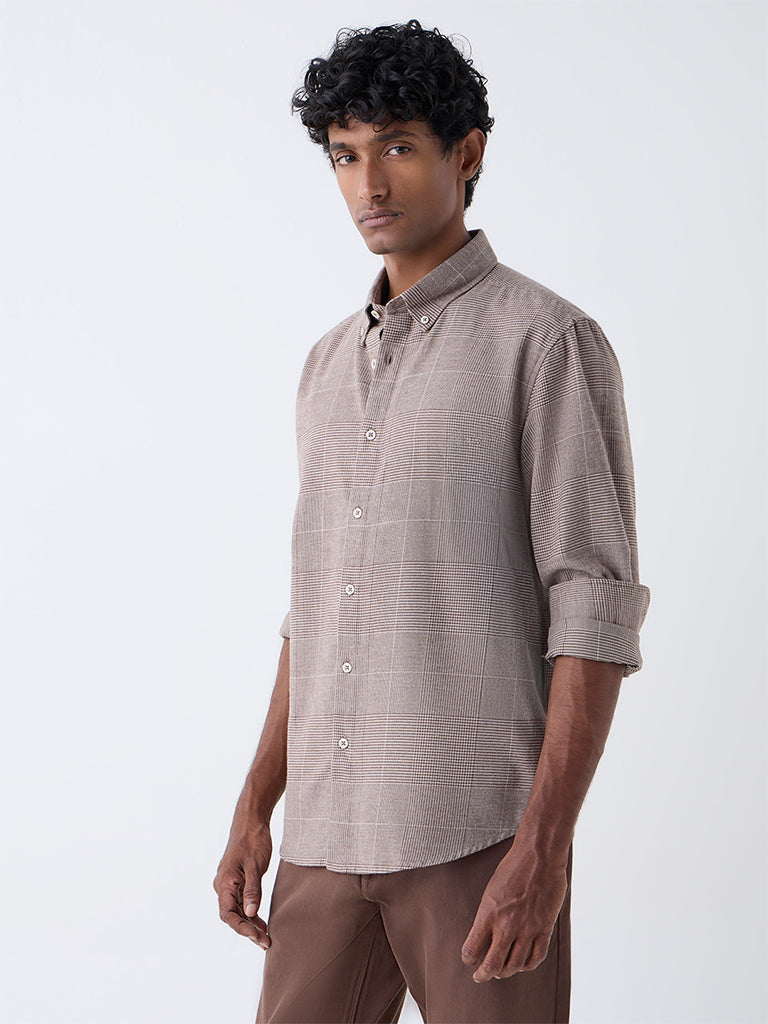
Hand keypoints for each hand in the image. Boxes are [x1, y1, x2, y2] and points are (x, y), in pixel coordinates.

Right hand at [213, 821, 272, 948]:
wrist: (251, 821)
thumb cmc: (253, 840)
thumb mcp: (255, 865)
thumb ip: (252, 890)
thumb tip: (251, 914)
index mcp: (224, 883)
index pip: (228, 914)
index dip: (242, 929)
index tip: (257, 937)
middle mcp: (223, 886)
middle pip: (233, 916)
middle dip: (248, 931)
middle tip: (266, 942)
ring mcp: (229, 884)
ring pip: (237, 911)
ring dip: (250, 925)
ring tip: (266, 938)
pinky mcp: (237, 881)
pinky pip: (241, 902)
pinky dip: (251, 913)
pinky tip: (261, 923)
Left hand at [461, 843, 567, 982]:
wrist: (539, 855)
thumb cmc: (513, 867)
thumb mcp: (491, 889)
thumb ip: (488, 913)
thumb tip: (485, 932)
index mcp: (489, 912)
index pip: (472, 947)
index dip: (468, 958)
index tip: (468, 960)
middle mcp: (507, 924)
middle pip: (493, 964)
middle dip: (484, 975)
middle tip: (480, 977)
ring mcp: (527, 928)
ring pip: (514, 965)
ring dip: (505, 972)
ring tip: (501, 971)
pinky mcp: (545, 928)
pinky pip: (536, 957)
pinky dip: (527, 965)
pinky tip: (522, 964)